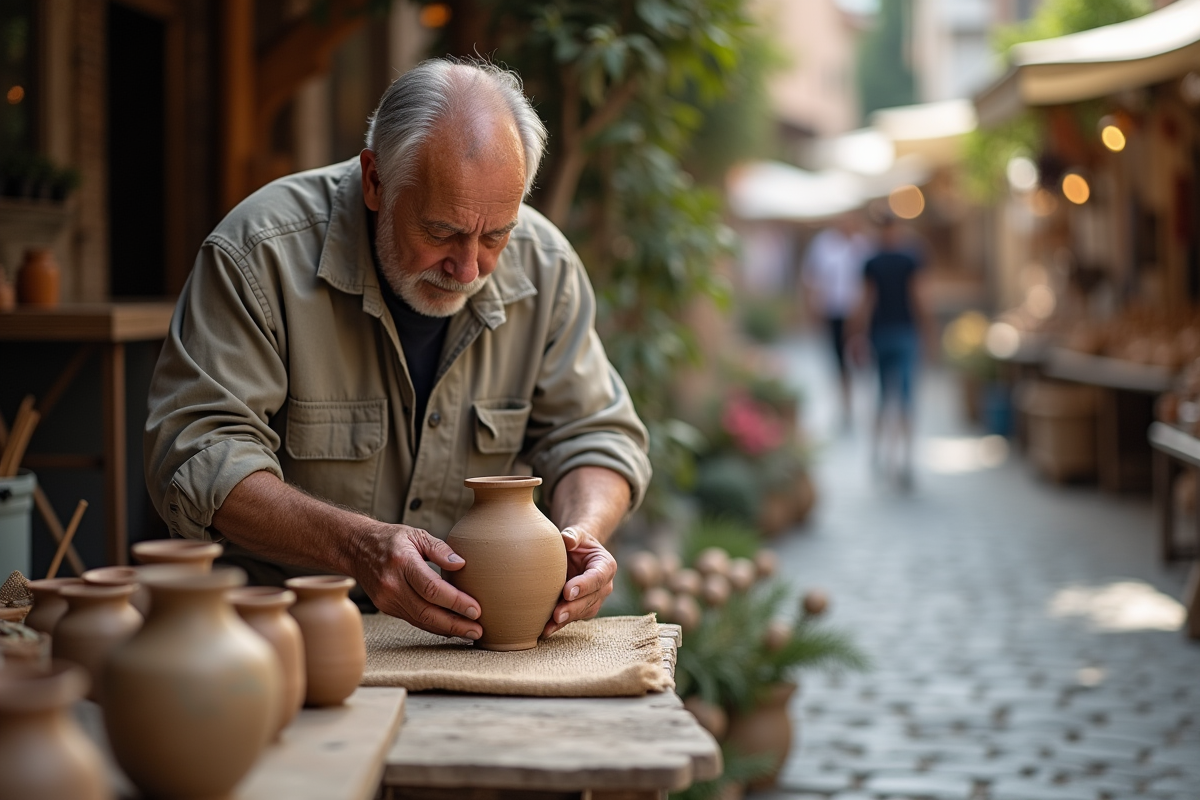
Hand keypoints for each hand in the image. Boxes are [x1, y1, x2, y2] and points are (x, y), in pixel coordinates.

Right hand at [353, 522, 482, 639]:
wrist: (357, 549)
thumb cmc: (391, 539)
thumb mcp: (416, 534)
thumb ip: (440, 549)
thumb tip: (461, 564)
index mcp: (402, 562)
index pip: (432, 588)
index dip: (455, 602)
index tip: (476, 609)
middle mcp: (392, 584)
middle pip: (427, 611)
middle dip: (456, 624)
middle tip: (478, 630)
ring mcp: (387, 599)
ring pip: (421, 620)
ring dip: (448, 629)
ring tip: (470, 632)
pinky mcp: (387, 608)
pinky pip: (414, 620)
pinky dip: (434, 626)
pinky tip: (452, 628)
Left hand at [542, 526, 615, 637]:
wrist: (576, 554)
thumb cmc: (577, 542)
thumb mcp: (577, 534)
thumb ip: (574, 535)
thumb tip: (567, 539)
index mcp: (606, 566)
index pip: (597, 578)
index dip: (583, 586)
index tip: (567, 591)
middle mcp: (604, 586)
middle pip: (591, 600)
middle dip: (573, 608)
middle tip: (557, 615)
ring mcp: (595, 600)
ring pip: (582, 613)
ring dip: (565, 620)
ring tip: (548, 626)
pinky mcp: (583, 609)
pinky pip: (573, 618)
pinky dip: (559, 625)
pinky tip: (545, 630)